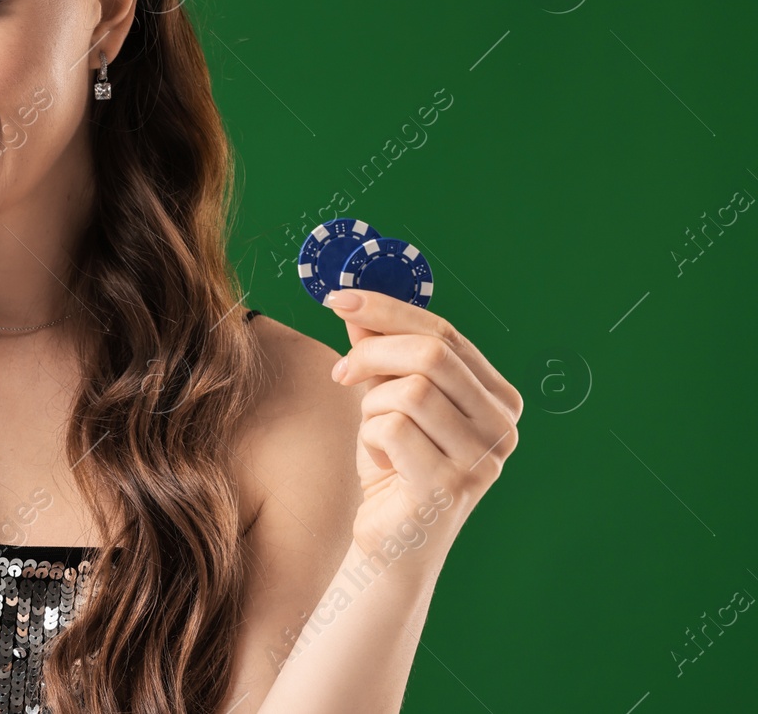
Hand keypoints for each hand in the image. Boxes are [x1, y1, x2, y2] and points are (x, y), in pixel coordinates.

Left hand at [323, 288, 522, 564]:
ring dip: (372, 405)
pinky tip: (381, 462)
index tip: (340, 298)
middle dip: (372, 352)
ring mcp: (481, 460)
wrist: (390, 545)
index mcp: (498, 399)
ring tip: (374, 433)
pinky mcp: (448, 485)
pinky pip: (393, 427)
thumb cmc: (394, 470)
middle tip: (341, 372)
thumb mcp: (387, 400)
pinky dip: (371, 437)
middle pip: (432, 354)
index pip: (446, 333)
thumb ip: (380, 353)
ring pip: (411, 390)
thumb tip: (357, 306)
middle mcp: (502, 428)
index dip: (389, 309)